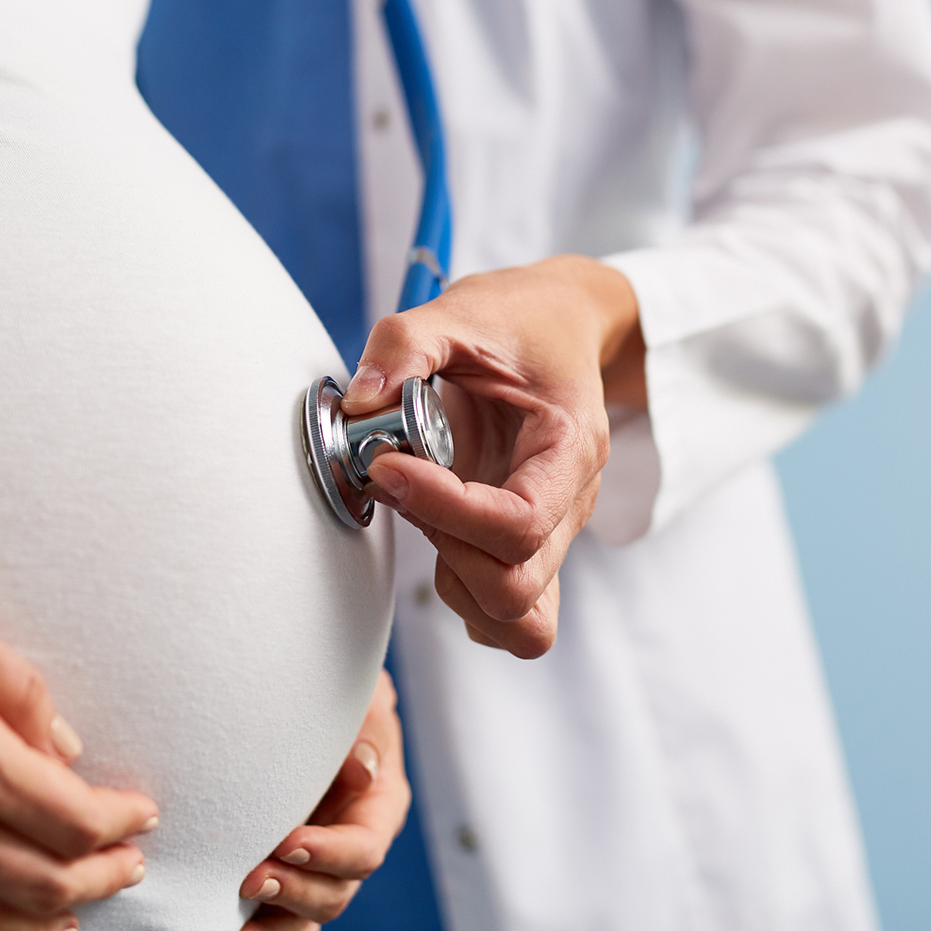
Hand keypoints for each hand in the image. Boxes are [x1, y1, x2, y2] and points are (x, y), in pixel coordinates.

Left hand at [219, 670, 410, 930]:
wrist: (300, 696)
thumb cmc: (334, 693)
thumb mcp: (360, 698)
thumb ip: (366, 728)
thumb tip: (362, 769)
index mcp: (378, 808)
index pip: (365, 850)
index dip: (330, 854)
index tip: (287, 842)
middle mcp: (348, 848)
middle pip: (335, 894)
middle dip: (294, 892)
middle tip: (250, 880)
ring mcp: (313, 869)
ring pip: (304, 921)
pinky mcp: (279, 875)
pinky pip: (274, 924)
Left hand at [344, 255, 643, 657]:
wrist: (560, 324)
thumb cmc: (520, 321)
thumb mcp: (463, 311)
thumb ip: (406, 346)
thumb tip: (360, 402)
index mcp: (569, 448)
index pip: (519, 524)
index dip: (446, 510)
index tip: (390, 466)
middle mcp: (570, 504)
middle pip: (517, 588)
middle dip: (443, 548)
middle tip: (402, 481)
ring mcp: (553, 533)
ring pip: (517, 619)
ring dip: (452, 580)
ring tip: (419, 506)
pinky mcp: (525, 545)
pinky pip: (507, 616)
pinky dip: (464, 596)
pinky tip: (435, 532)